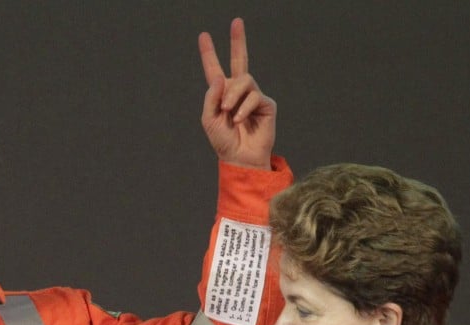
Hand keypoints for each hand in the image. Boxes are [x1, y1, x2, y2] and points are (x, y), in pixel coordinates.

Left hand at [198, 18, 275, 168]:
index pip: (215, 70)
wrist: (240, 158)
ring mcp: (253, 96)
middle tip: (236, 21)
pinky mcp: (266, 104)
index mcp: (221, 94)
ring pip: (244, 80)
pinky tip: (240, 120)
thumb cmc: (223, 141)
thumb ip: (211, 98)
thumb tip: (222, 78)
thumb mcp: (209, 119)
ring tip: (228, 112)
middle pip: (239, 60)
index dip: (209, 53)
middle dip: (238, 41)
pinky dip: (244, 108)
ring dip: (232, 96)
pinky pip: (254, 96)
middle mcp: (238, 92)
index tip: (203, 35)